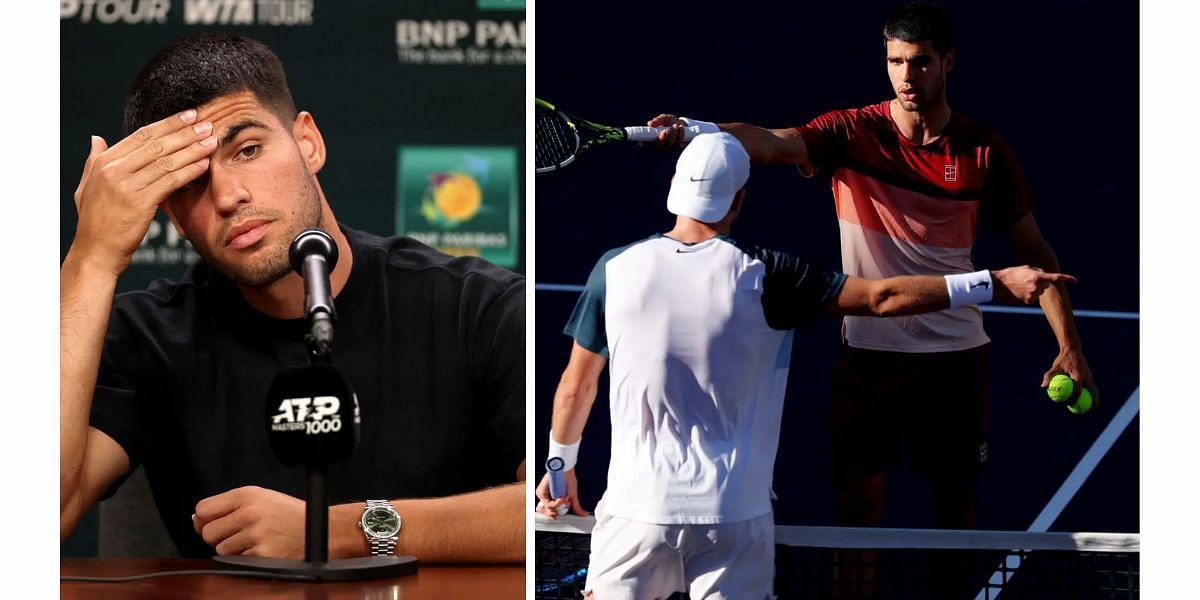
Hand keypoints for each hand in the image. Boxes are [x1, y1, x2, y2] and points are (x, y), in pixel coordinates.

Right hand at [70, 108, 216, 276]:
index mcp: (104, 162)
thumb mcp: (87, 187)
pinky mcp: (139, 202)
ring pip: (166, 161)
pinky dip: (189, 171)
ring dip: (192, 149)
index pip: (142, 136)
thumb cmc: (95, 221)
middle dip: (185, 132)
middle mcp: (113, 170)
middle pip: (157, 144)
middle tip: (206, 123)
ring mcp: (125, 185)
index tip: (188, 116)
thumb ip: (94, 161)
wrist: (95, 251)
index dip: (168, 124)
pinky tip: (204, 164)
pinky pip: (170, 181)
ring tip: (211, 141)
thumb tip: (97, 139)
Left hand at [193, 486, 305, 557]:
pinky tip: (263, 548)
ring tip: (255, 540)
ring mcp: (255, 535)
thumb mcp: (261, 497)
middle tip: (238, 533)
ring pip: (220, 550)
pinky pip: (237, 561)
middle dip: (218, 537)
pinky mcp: (261, 555)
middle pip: (207, 532)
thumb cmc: (290, 514)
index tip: (215, 522)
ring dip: (233, 549)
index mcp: (247, 495)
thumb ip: (228, 505)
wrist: (323, 528)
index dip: (205, 519)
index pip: (203, 509)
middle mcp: (250, 513)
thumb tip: (196, 519)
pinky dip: (247, 558)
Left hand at [535, 469, 587, 518]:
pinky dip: (556, 503)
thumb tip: (583, 514)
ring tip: (564, 499)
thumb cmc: (568, 479)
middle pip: (546, 512)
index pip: (548, 511)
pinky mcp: (541, 492)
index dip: (552, 516)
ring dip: (558, 506)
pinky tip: (562, 498)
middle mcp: (546, 497)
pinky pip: (548, 504)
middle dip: (556, 513)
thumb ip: (576, 507)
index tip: (556, 517)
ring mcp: (543, 495)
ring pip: (548, 509)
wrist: (565, 470)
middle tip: (563, 506)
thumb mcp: (573, 496)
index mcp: (552, 498)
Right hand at [647, 113, 688, 147]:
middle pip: (659, 145)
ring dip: (673, 134)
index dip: (643, 144)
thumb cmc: (669, 122)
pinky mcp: (678, 148)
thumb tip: (650, 123)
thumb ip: (657, 120)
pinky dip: (680, 135)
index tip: (641, 141)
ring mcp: (669, 148)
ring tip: (675, 125)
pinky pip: (678, 144)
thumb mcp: (664, 118)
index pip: (645, 144)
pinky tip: (681, 127)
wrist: (682, 124)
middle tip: (667, 130)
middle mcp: (660, 145)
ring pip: (670, 144)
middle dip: (663, 138)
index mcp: (653, 139)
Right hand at [991, 266, 1076, 304]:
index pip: (1055, 277)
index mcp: (1038, 276)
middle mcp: (1037, 286)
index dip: (1066, 279)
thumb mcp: (1025, 268)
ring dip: (1032, 290)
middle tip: (1027, 280)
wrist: (999, 284)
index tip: (1075, 281)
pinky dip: (1027, 296)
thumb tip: (1044, 276)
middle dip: (1039, 283)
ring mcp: (1033, 295)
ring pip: (1039, 293)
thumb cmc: (1011, 274)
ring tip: (1021, 286)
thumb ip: (1037, 272)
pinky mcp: (1028, 302)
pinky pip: (1032, 299)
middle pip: (1045, 285)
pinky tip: (1019, 292)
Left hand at [1042, 346, 1098, 406]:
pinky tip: (1084, 400)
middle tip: (1087, 412)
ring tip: (1088, 409)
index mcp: (1078, 374)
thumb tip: (1043, 387)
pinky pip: (1091, 388)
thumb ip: (1049, 376)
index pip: (1077, 389)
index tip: (1069, 404)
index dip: (1074, 398)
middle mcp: (1087, 376)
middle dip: (1093, 404)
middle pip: (1093, 393)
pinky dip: (1089, 394)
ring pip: (1094, 391)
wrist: (1073, 349)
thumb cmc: (1062, 359)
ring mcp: (1090, 377)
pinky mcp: (1090, 377)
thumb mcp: (1054, 367)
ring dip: (1093, 400)